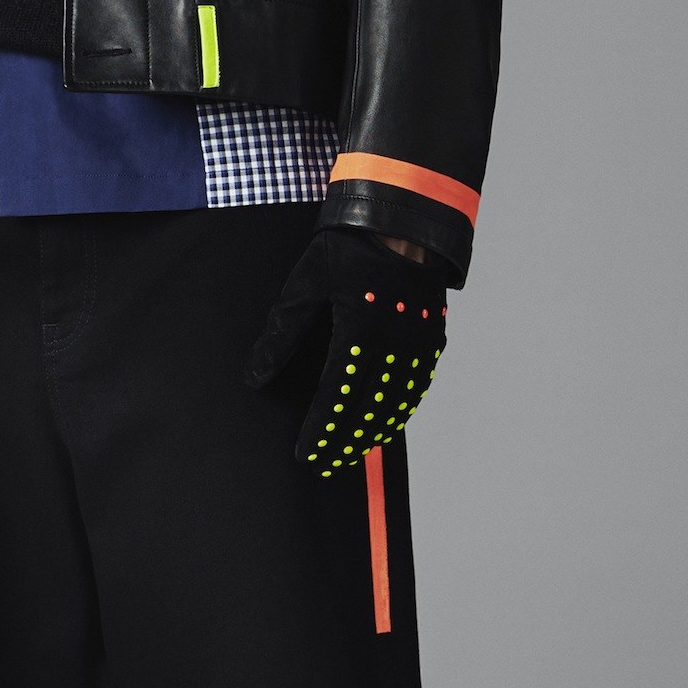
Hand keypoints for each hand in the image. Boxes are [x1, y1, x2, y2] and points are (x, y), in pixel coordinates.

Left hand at [247, 230, 450, 472]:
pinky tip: (382, 427)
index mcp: (360, 328)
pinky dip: (398, 414)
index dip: (321, 429)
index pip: (336, 394)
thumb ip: (281, 332)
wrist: (403, 221)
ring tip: (348, 455)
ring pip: (395, 405)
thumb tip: (255, 376)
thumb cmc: (348, 248)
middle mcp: (394, 342)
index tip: (305, 454)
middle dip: (343, 442)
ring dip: (371, 435)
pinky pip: (416, 389)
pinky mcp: (432, 340)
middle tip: (323, 465)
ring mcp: (418, 344)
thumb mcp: (307, 282)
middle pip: (367, 409)